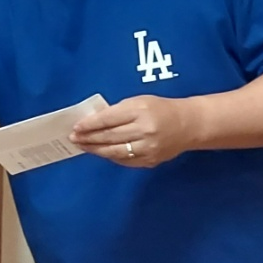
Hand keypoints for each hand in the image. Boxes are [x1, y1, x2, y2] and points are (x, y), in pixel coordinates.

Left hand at [71, 94, 195, 167]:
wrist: (189, 125)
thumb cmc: (161, 109)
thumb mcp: (139, 101)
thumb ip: (118, 111)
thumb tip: (93, 121)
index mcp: (140, 111)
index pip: (109, 119)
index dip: (90, 125)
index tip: (76, 127)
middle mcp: (144, 130)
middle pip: (109, 137)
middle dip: (88, 138)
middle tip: (73, 138)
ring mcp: (148, 148)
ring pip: (114, 152)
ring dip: (95, 149)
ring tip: (82, 146)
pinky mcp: (150, 160)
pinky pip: (125, 160)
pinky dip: (110, 156)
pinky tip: (101, 152)